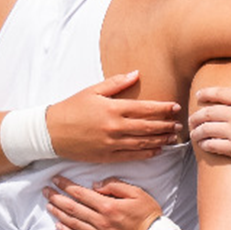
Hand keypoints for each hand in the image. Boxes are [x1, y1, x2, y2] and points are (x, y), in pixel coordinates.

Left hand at [44, 176, 160, 229]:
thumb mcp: (137, 192)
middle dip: (57, 197)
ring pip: (73, 223)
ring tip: (49, 205)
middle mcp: (100, 220)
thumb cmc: (148, 214)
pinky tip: (59, 227)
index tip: (56, 179)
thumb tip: (95, 185)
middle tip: (45, 190)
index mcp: (108, 205)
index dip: (66, 185)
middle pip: (73, 207)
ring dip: (59, 213)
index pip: (81, 193)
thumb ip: (115, 186)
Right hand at [46, 71, 182, 162]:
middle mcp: (115, 127)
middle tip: (179, 124)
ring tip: (173, 137)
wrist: (51, 132)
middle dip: (166, 125)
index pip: (145, 108)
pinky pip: (132, 156)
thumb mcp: (92, 90)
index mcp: (113, 108)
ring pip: (143, 143)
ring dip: (161, 140)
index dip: (163, 108)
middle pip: (148, 127)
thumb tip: (136, 73)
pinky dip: (147, 153)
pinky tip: (157, 150)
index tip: (176, 107)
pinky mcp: (107, 156)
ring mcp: (112, 143)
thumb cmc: (71, 108)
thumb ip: (116, 83)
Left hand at [190, 70, 230, 166]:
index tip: (198, 96)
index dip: (205, 94)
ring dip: (197, 131)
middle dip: (196, 116)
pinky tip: (203, 145)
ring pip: (207, 129)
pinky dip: (205, 144)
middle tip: (191, 120)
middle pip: (208, 112)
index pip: (219, 93)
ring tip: (194, 133)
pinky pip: (213, 145)